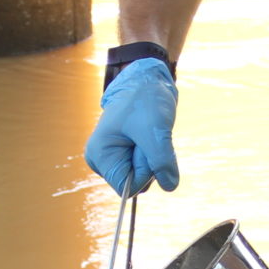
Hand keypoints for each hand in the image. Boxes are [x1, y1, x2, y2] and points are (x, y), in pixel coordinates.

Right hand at [84, 56, 178, 195]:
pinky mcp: (123, 156)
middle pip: (134, 182)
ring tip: (146, 133)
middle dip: (149, 163)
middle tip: (148, 136)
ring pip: (142, 175)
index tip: (146, 146)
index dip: (144, 171)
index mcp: (99, 155)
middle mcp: (101, 160)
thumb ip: (162, 161)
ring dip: (152, 158)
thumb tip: (169, 186)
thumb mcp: (155, 130)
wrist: (145, 81)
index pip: (127, 186)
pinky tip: (146, 136)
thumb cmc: (145, 100)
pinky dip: (152, 155)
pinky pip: (144, 167)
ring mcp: (112, 158)